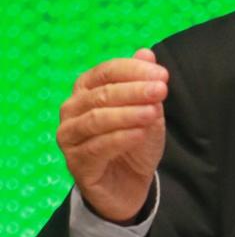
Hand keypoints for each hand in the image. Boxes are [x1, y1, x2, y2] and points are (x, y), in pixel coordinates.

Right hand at [57, 48, 167, 223]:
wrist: (130, 184)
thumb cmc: (135, 141)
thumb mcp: (148, 109)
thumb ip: (145, 83)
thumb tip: (146, 53)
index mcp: (86, 90)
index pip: (106, 71)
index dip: (134, 70)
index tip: (162, 75)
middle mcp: (72, 110)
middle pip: (101, 94)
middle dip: (134, 90)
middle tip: (162, 91)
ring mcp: (70, 137)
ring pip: (96, 119)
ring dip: (128, 113)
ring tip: (153, 112)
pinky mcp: (76, 163)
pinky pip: (96, 147)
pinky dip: (120, 138)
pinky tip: (140, 133)